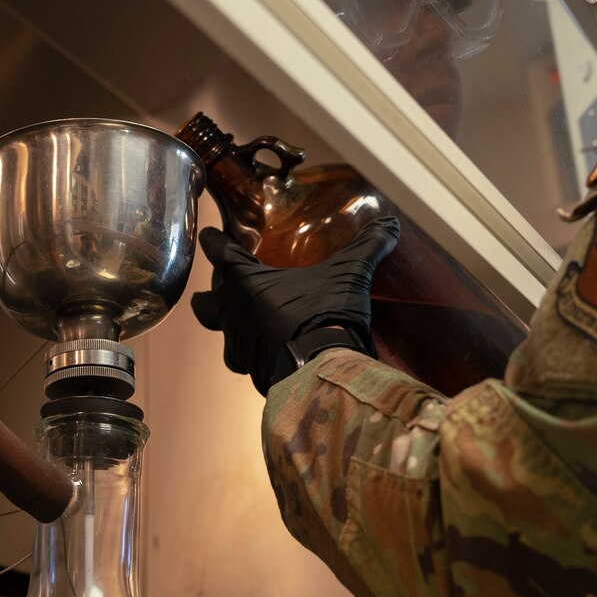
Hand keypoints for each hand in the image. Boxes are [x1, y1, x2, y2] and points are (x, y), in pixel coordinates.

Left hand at [189, 216, 400, 394]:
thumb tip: (390, 223)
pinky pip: (246, 361)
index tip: (207, 237)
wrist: (322, 370)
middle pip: (206, 304)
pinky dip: (253, 354)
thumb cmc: (326, 313)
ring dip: (232, 330)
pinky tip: (268, 352)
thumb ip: (367, 246)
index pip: (220, 254)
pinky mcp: (252, 372)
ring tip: (245, 326)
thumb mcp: (350, 273)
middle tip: (215, 293)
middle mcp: (234, 314)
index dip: (213, 243)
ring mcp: (240, 346)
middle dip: (209, 298)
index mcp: (247, 282)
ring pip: (224, 337)